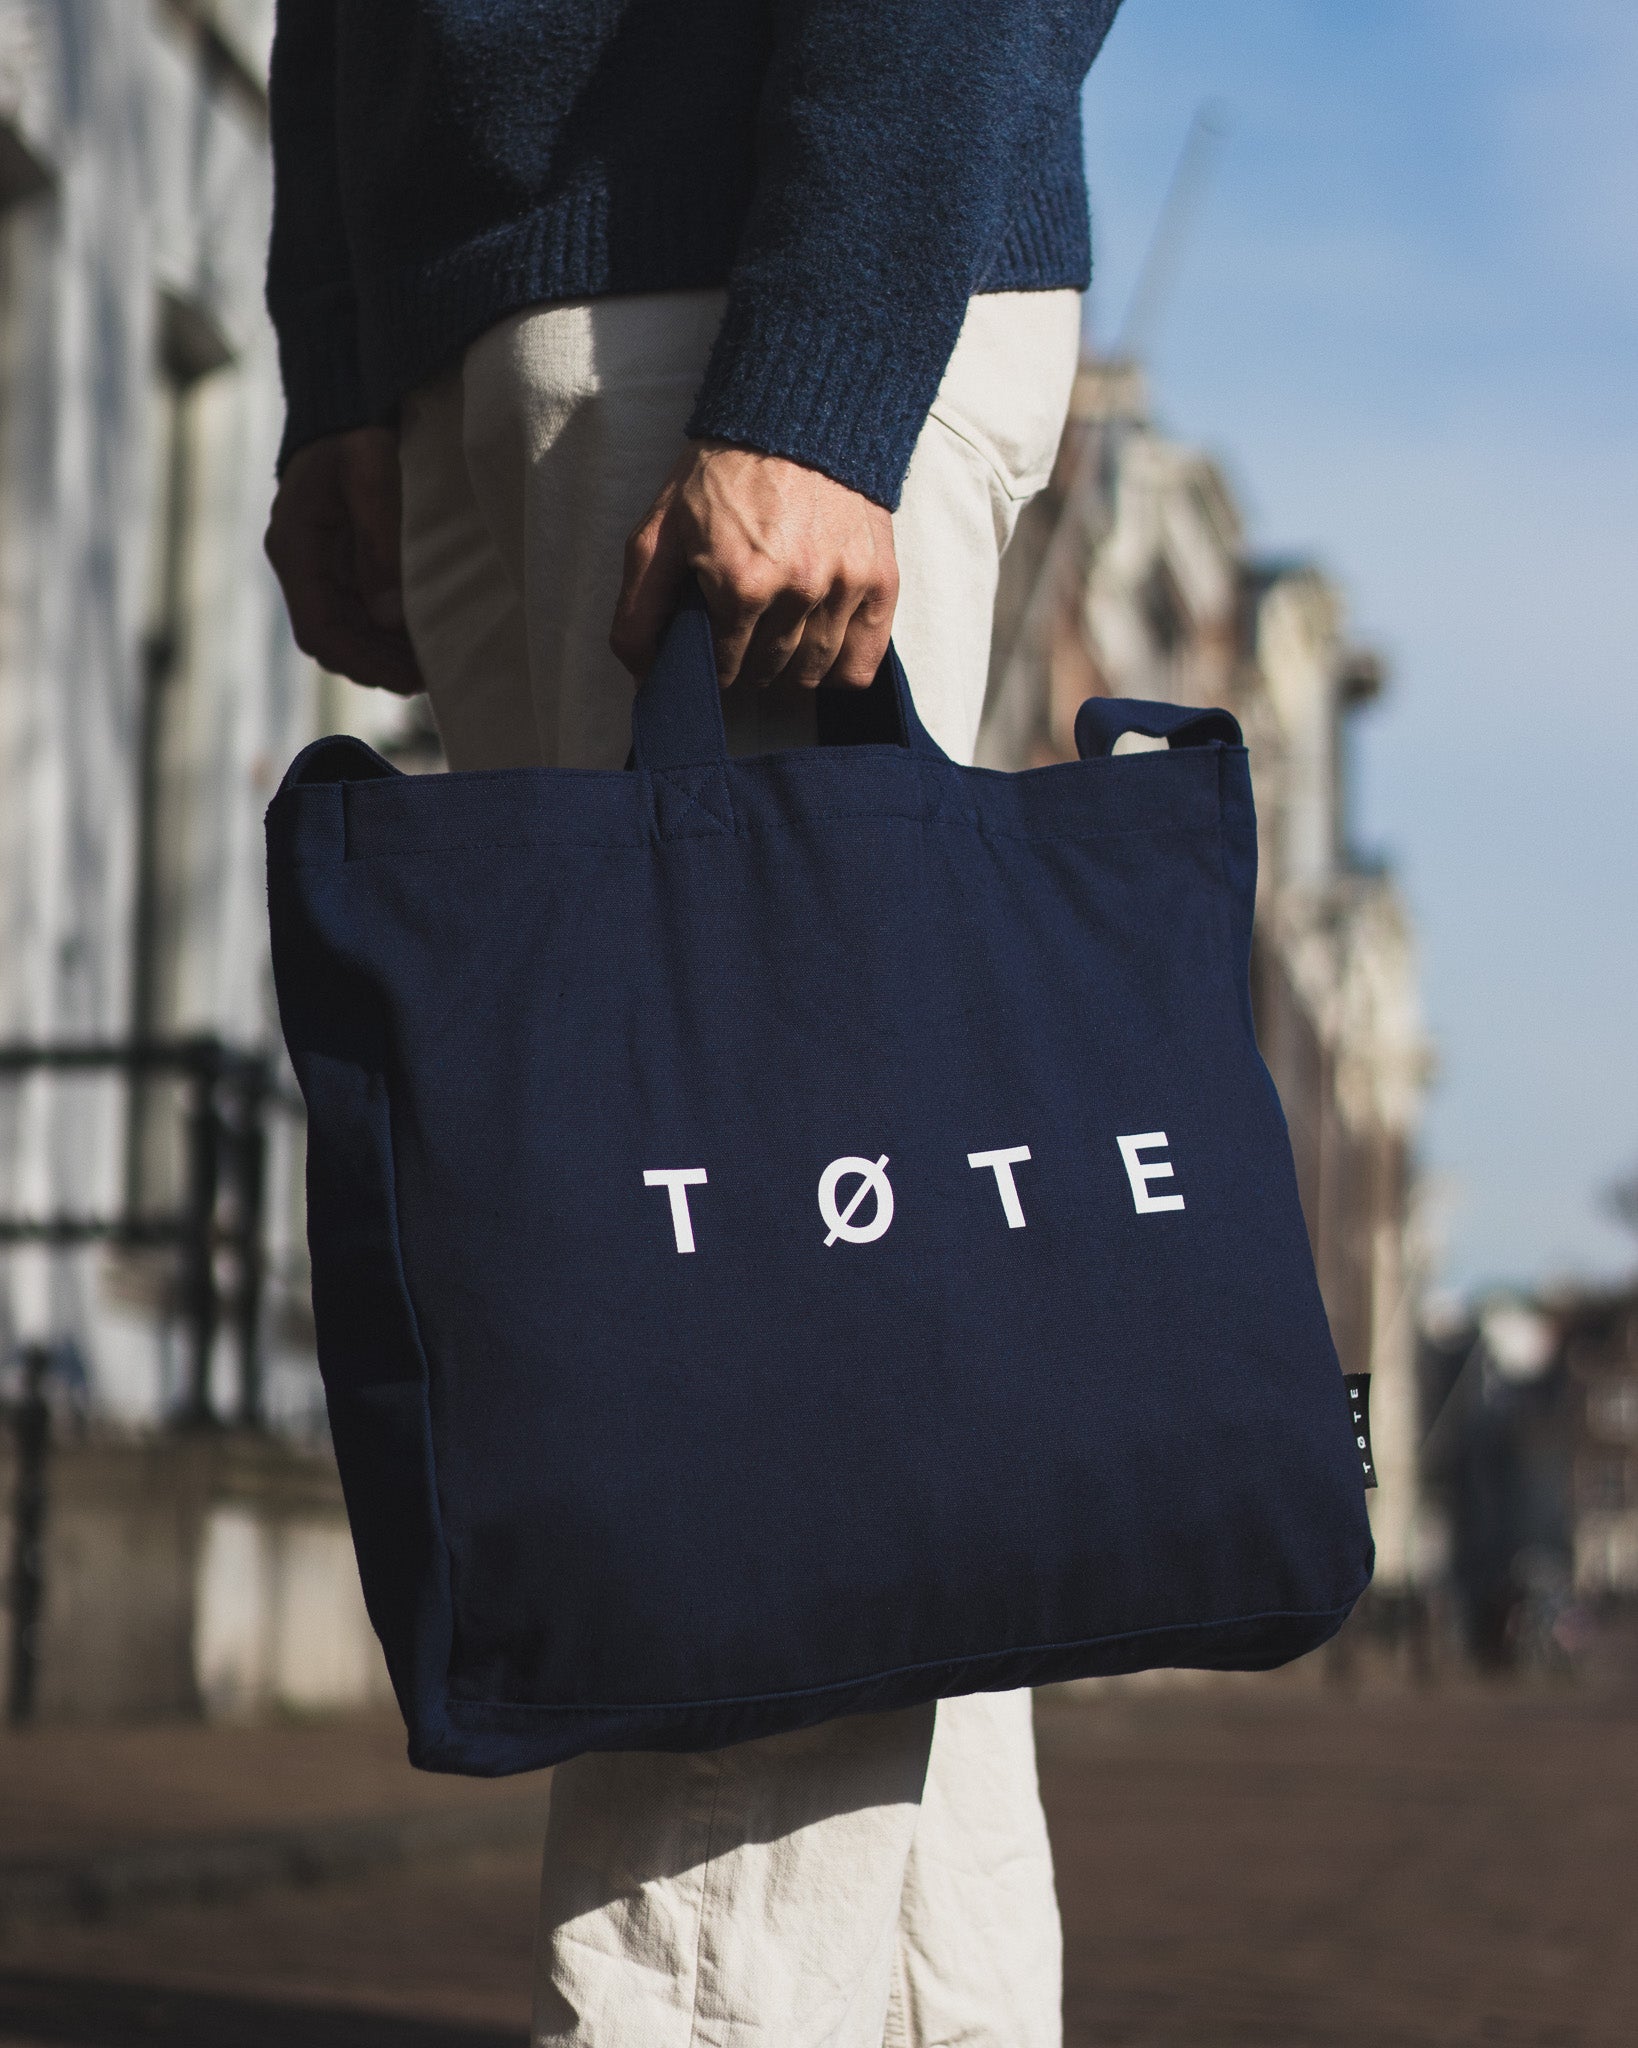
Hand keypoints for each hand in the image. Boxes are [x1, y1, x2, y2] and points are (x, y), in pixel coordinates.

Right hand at [264, 427, 423, 695]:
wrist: (352, 413)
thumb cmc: (360, 434)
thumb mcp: (373, 471)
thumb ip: (380, 539)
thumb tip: (389, 614)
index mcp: (295, 545)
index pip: (318, 626)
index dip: (362, 660)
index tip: (407, 678)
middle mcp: (301, 565)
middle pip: (333, 642)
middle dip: (378, 667)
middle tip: (430, 679)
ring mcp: (320, 570)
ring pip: (347, 637)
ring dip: (385, 658)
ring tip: (432, 667)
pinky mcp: (342, 570)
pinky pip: (361, 619)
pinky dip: (389, 639)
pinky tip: (424, 645)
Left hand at [611, 440, 897, 690]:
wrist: (792, 421)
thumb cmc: (720, 477)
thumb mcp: (659, 533)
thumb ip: (639, 608)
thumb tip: (642, 675)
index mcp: (741, 583)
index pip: (726, 668)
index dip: (716, 666)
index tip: (716, 649)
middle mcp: (797, 590)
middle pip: (771, 672)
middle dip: (752, 667)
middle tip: (746, 645)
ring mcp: (843, 587)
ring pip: (815, 672)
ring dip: (793, 673)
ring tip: (781, 649)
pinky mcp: (879, 580)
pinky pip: (863, 662)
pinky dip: (842, 673)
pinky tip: (824, 657)